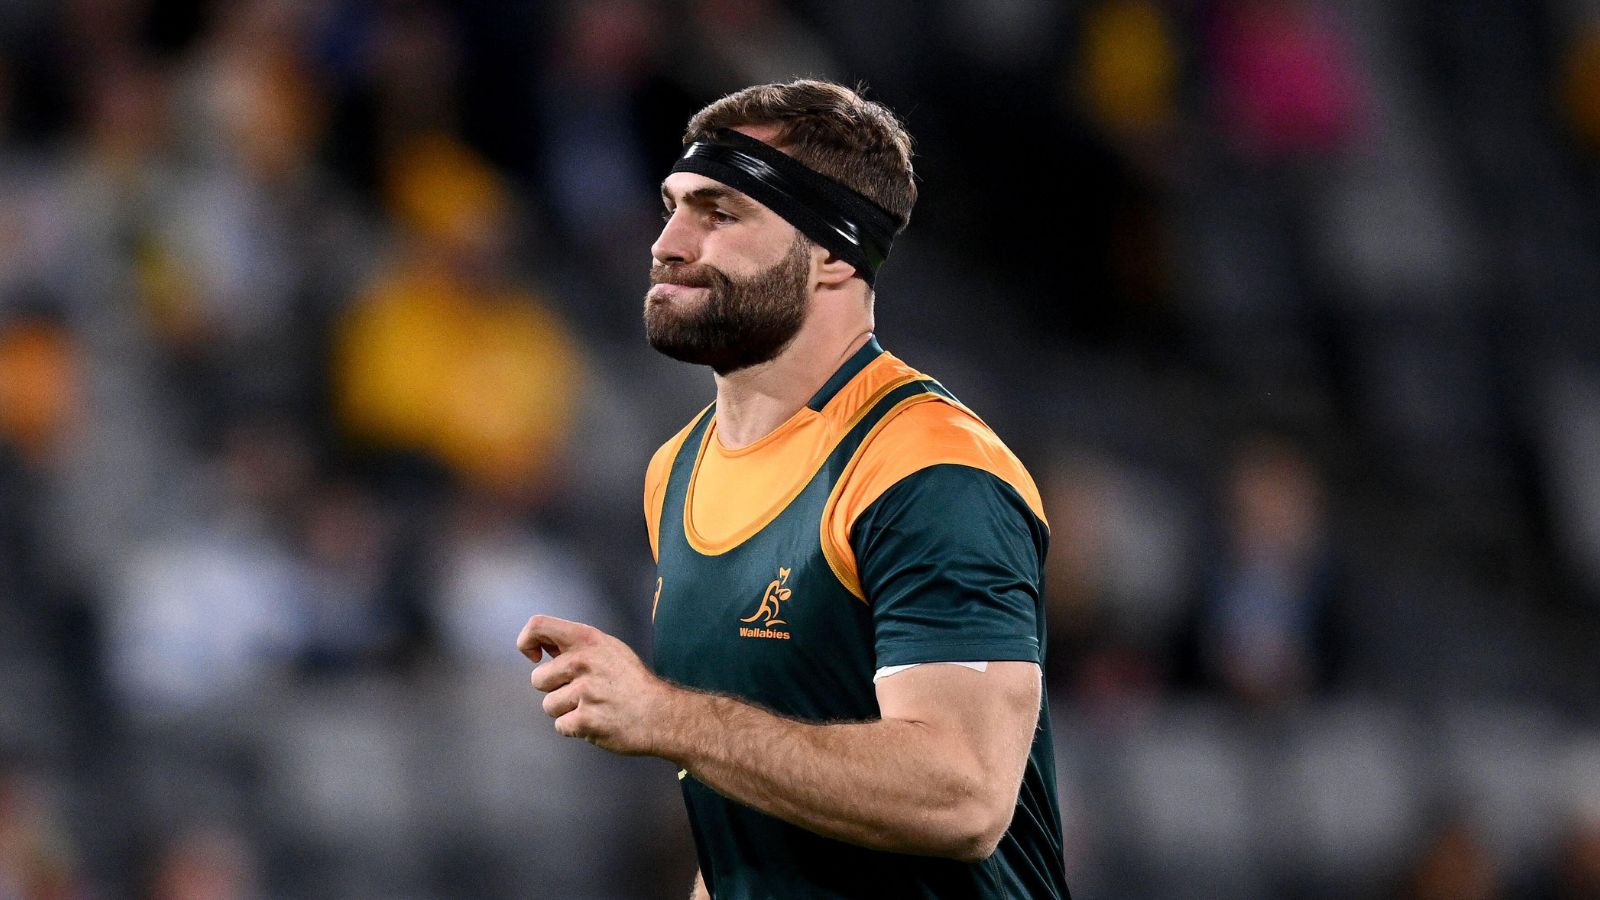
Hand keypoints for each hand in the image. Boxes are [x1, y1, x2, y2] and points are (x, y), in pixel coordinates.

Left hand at [517, 615, 674, 755]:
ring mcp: (584, 691)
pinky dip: (575, 728)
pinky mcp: (585, 720)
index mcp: (588, 639)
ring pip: (548, 705)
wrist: (661, 714)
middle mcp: (583, 661)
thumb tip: (542, 647)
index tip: (536, 657)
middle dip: (554, 689)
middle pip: (538, 679)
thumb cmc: (633, 682)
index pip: (537, 626)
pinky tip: (597, 721)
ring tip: (593, 707)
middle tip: (583, 692)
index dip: (526, 642)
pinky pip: (560, 726)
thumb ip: (577, 646)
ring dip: (566, 711)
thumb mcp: (609, 649)